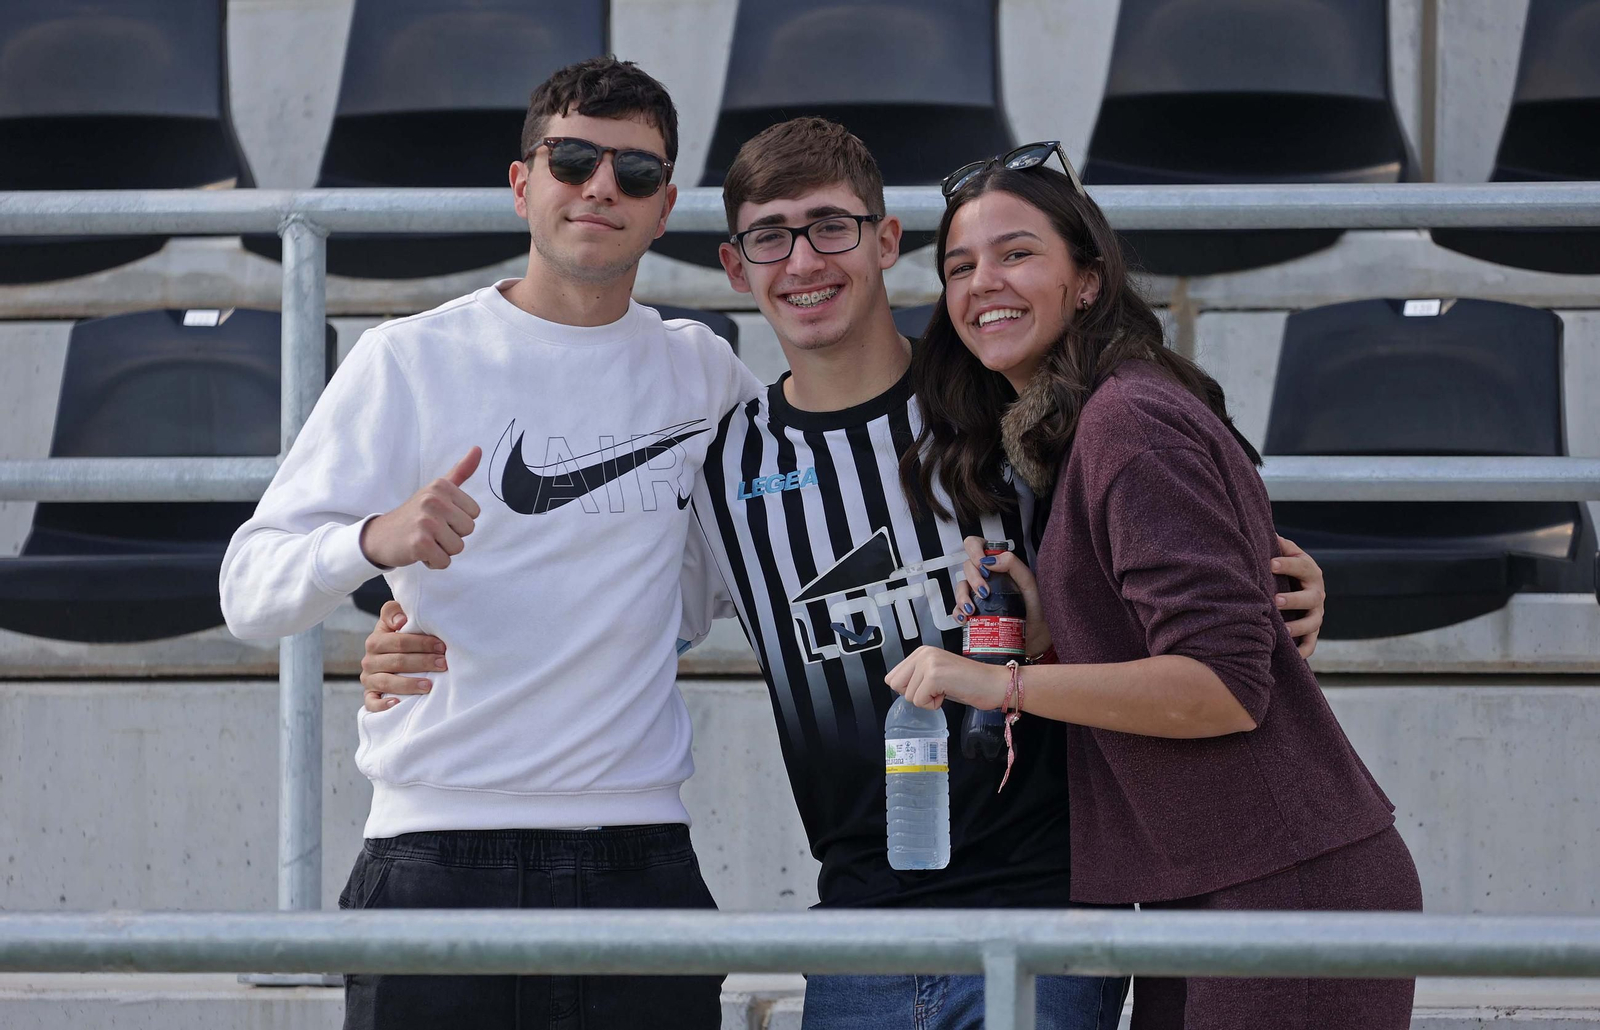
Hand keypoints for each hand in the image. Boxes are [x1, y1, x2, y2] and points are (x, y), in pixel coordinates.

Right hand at [361, 447, 482, 569]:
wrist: (380, 535)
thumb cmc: (414, 514)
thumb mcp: (437, 489)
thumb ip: (460, 471)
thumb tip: (478, 449)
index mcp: (442, 486)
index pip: (474, 513)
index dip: (458, 520)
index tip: (439, 517)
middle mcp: (434, 500)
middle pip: (468, 530)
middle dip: (452, 536)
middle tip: (431, 531)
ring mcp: (426, 521)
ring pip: (458, 547)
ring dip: (442, 550)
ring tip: (425, 540)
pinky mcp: (420, 544)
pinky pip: (444, 561)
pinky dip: (433, 562)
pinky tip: (419, 552)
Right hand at [361, 600, 446, 711]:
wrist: (389, 657)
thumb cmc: (400, 638)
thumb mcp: (396, 620)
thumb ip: (394, 612)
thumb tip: (401, 620)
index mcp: (376, 641)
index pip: (398, 641)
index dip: (421, 643)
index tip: (442, 646)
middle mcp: (369, 660)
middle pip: (397, 661)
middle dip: (423, 662)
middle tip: (443, 664)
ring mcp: (368, 679)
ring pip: (387, 682)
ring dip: (409, 684)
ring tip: (429, 685)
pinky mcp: (369, 695)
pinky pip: (371, 702)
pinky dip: (382, 705)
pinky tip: (397, 703)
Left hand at [886, 645, 1008, 711]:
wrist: (993, 684)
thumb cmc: (968, 683)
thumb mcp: (936, 675)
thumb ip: (916, 676)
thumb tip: (897, 686)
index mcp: (921, 652)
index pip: (892, 676)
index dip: (909, 689)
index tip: (930, 687)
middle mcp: (923, 653)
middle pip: (895, 685)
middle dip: (915, 694)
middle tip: (936, 690)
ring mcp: (928, 663)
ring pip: (908, 696)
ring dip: (927, 700)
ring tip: (946, 690)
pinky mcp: (935, 675)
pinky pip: (920, 701)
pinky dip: (934, 705)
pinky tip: (948, 693)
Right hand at [950, 536, 1049, 655]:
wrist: (1039, 636)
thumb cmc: (1038, 607)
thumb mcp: (1029, 582)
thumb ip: (1012, 565)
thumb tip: (990, 559)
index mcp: (998, 565)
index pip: (976, 545)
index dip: (974, 550)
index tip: (983, 564)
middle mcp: (987, 578)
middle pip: (967, 567)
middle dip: (973, 579)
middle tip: (985, 592)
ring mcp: (979, 595)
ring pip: (960, 587)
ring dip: (962, 597)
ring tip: (973, 610)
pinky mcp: (975, 614)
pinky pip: (958, 609)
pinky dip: (958, 613)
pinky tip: (965, 619)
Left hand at [1273, 534, 1325, 658]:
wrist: (1298, 584)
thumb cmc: (1285, 567)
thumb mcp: (1285, 552)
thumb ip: (1279, 544)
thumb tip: (1266, 530)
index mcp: (1310, 570)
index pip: (1301, 566)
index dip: (1286, 565)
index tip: (1270, 564)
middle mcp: (1317, 593)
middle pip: (1310, 598)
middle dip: (1294, 599)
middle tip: (1275, 601)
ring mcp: (1316, 613)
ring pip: (1312, 622)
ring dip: (1298, 627)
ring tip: (1282, 631)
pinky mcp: (1313, 631)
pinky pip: (1312, 643)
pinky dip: (1305, 650)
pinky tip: (1294, 655)